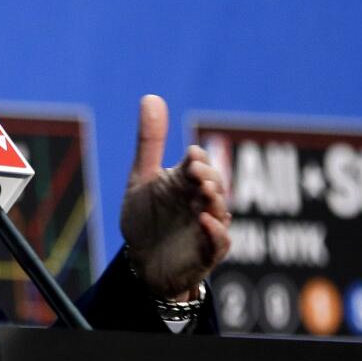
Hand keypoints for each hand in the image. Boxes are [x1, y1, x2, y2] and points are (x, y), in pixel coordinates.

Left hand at [119, 95, 230, 298]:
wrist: (141, 263)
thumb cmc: (145, 219)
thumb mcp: (142, 179)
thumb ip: (149, 142)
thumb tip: (151, 96)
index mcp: (185, 182)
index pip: (200, 164)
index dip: (198, 159)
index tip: (190, 155)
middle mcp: (200, 202)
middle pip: (215, 184)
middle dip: (209, 176)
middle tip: (196, 172)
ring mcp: (205, 227)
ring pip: (220, 211)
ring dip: (215, 200)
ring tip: (203, 191)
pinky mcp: (205, 253)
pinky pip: (219, 243)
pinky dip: (215, 232)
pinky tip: (204, 221)